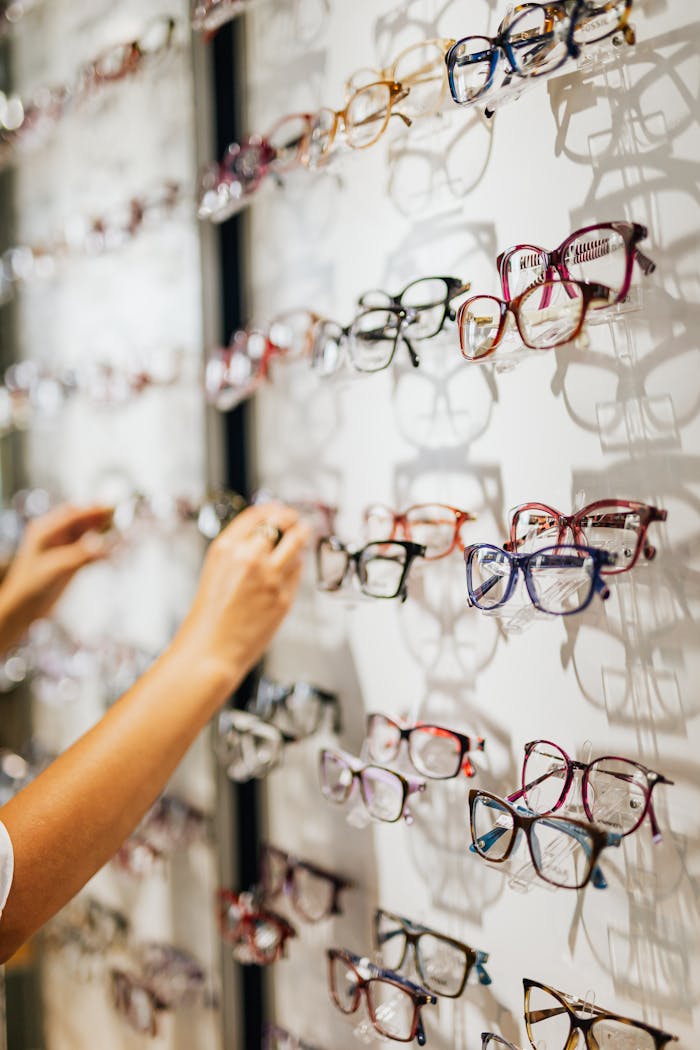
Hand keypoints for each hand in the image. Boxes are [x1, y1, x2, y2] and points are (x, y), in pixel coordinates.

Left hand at [0, 503, 112, 653]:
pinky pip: (92, 551)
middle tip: (123, 516)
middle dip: (102, 519)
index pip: (72, 514)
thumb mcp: (55, 568)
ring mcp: (65, 548)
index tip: (112, 507)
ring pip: (90, 535)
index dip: (93, 509)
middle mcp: (55, 535)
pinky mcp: (73, 561)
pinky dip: (104, 551)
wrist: (24, 609)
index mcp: (44, 530)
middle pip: (83, 521)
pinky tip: (116, 552)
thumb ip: (80, 555)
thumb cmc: (30, 586)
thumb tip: (103, 544)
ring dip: (105, 535)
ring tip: (124, 533)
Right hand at [173, 502, 310, 692]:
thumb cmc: (210, 616)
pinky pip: (298, 570)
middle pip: (281, 524)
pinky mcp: (283, 597)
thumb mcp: (215, 571)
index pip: (257, 514)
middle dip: (291, 521)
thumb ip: (238, 550)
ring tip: (303, 535)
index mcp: (226, 548)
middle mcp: (249, 558)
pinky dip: (298, 563)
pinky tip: (294, 564)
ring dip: (302, 537)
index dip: (273, 509)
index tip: (281, 510)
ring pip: (297, 543)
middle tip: (296, 522)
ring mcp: (269, 577)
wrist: (211, 650)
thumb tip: (266, 533)